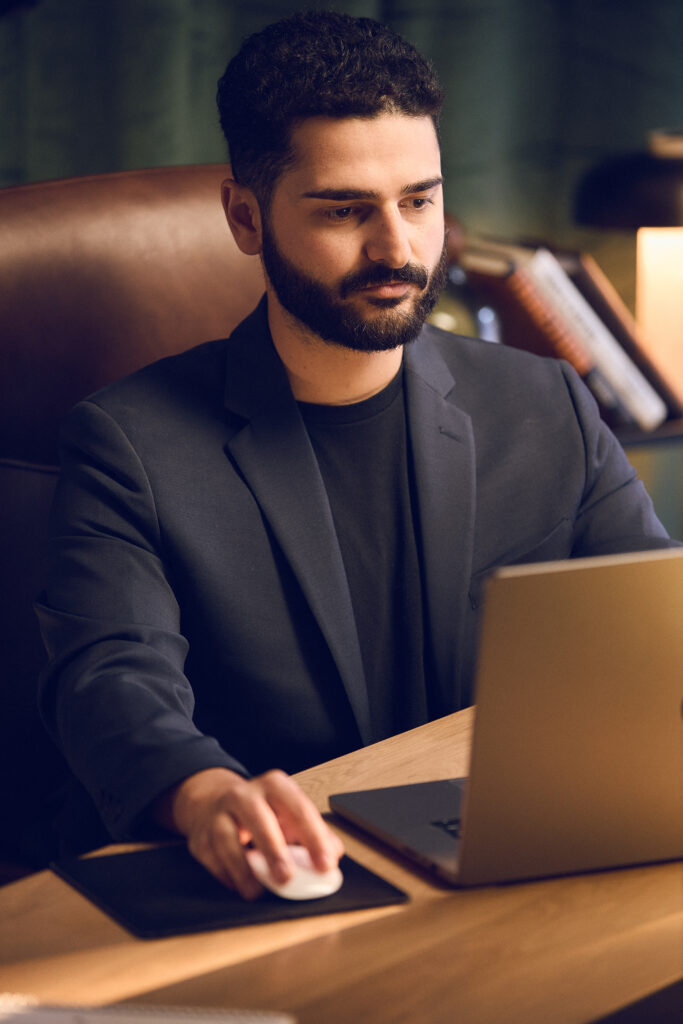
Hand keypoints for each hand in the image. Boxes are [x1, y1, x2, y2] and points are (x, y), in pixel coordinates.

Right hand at [152, 767, 344, 898]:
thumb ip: (314, 834)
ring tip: (257, 892)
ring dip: (243, 869)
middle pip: (259, 818)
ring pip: (227, 838)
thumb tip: (335, 854)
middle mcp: (245, 795)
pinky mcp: (200, 836)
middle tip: (287, 877)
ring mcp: (220, 814)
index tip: (326, 864)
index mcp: (275, 786)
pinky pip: (212, 858)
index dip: (314, 837)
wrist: (214, 801)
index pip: (298, 808)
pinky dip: (226, 875)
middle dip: (274, 849)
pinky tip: (239, 886)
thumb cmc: (261, 812)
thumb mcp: (289, 815)